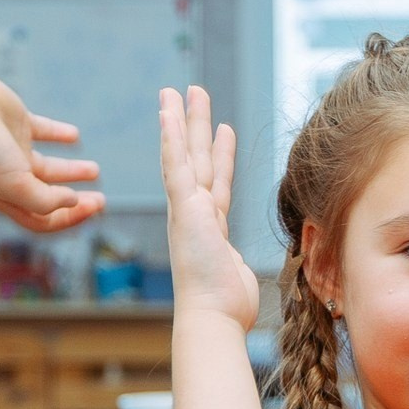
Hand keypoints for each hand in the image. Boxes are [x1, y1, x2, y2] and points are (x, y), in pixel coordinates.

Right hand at [0, 70, 104, 232]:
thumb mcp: (15, 184)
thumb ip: (46, 199)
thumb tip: (73, 201)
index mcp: (7, 198)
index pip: (43, 219)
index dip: (70, 218)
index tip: (94, 206)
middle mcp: (10, 177)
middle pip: (49, 197)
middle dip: (76, 201)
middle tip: (101, 200)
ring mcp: (13, 149)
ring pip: (49, 167)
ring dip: (72, 171)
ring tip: (95, 170)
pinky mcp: (16, 122)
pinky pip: (43, 131)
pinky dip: (60, 135)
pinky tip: (75, 136)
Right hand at [158, 86, 258, 329]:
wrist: (211, 317)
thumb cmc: (225, 306)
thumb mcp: (235, 276)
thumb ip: (233, 265)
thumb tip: (238, 273)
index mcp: (208, 225)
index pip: (211, 180)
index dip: (213, 154)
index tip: (215, 130)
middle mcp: (194, 213)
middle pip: (195, 159)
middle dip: (195, 125)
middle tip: (192, 94)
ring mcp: (187, 209)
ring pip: (186, 154)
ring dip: (185, 120)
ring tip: (184, 90)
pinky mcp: (184, 208)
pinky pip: (176, 165)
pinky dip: (172, 137)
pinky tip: (169, 111)